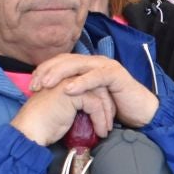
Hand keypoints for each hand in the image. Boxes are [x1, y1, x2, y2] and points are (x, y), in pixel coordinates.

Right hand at [11, 84, 111, 146]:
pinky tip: (101, 132)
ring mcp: (68, 81)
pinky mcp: (71, 92)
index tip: (106, 116)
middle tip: (110, 123)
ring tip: (107, 129)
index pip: (90, 82)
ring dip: (106, 114)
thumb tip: (90, 112)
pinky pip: (95, 104)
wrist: (31, 131)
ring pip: (99, 94)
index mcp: (63, 77)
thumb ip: (75, 104)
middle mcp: (66, 75)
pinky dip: (101, 120)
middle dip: (107, 105)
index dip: (101, 99)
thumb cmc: (44, 125)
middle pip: (98, 85)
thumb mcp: (63, 110)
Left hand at [31, 54, 159, 128]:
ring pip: (78, 65)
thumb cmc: (115, 109)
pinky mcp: (115, 75)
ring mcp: (105, 66)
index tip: (32, 85)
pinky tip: (69, 89)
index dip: (44, 70)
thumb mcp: (89, 101)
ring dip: (60, 74)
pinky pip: (96, 76)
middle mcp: (94, 62)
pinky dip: (81, 82)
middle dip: (48, 71)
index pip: (60, 62)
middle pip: (66, 60)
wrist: (141, 113)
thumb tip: (51, 100)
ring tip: (47, 84)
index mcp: (87, 66)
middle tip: (35, 84)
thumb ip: (74, 96)